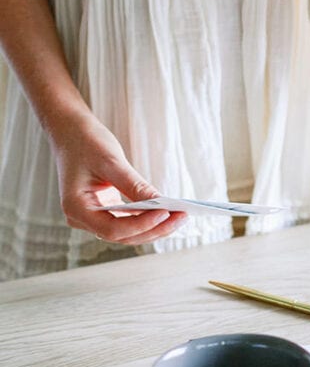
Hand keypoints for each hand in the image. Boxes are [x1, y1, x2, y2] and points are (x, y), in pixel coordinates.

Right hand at [48, 109, 186, 244]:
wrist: (70, 131)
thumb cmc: (85, 141)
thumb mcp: (110, 161)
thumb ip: (133, 184)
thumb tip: (160, 202)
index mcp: (76, 208)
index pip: (112, 229)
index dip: (140, 225)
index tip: (164, 213)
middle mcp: (82, 218)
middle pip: (123, 235)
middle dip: (154, 228)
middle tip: (182, 217)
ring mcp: (92, 216)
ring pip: (128, 232)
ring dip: (154, 226)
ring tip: (180, 216)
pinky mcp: (104, 210)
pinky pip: (128, 221)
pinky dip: (147, 218)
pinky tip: (168, 212)